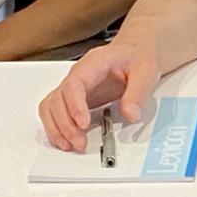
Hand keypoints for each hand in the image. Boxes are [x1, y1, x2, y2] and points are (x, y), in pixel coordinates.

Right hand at [37, 39, 162, 150]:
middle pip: (58, 99)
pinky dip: (56, 128)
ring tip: (71, 145)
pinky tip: (66, 140)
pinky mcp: (74, 98)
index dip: (75, 105)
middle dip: (66, 124)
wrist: (134, 51)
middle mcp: (78, 75)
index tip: (83, 124)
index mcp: (94, 64)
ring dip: (57, 128)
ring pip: (50, 107)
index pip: (74, 84)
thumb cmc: (136, 56)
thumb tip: (130, 114)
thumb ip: (137, 93)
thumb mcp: (146, 71)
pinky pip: (54, 112)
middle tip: (80, 142)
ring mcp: (73, 87)